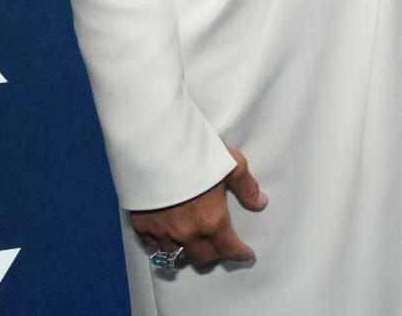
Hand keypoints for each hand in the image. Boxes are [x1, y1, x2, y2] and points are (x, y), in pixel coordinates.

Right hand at [129, 149, 267, 266]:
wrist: (154, 145)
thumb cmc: (194, 151)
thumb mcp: (229, 163)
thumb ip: (245, 186)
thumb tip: (260, 202)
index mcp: (211, 220)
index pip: (228, 249)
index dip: (240, 254)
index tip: (246, 255)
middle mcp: (187, 233)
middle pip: (203, 257)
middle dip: (215, 254)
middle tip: (220, 247)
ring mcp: (163, 231)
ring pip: (178, 255)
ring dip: (188, 252)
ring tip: (193, 245)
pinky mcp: (141, 225)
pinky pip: (153, 246)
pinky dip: (162, 245)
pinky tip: (166, 237)